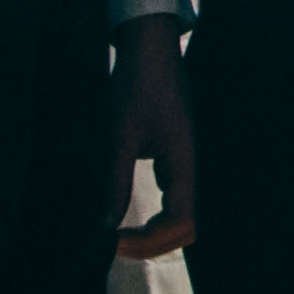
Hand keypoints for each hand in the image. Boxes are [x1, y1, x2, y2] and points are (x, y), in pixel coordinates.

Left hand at [107, 16, 194, 256]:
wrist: (150, 48)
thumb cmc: (138, 84)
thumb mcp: (120, 135)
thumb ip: (115, 183)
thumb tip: (103, 228)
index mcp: (184, 163)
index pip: (181, 223)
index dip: (149, 241)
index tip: (111, 240)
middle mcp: (189, 168)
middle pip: (184, 228)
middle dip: (150, 244)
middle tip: (109, 244)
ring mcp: (183, 164)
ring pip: (179, 217)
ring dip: (151, 234)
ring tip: (114, 235)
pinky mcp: (173, 159)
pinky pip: (170, 201)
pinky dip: (150, 217)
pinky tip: (122, 214)